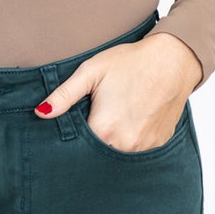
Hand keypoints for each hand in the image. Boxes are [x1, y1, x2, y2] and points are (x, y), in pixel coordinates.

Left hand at [34, 29, 201, 150]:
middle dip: (92, 143)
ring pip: (119, 153)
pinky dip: (132, 140)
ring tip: (116, 117)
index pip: (78, 149)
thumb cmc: (131, 62)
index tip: (74, 129)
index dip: (73, 140)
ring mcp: (145, 146)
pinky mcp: (159, 143)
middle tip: (98, 118)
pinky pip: (138, 149)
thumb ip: (64, 95)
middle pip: (98, 154)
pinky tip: (133, 120)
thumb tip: (41, 113)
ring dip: (113, 142)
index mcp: (104, 129)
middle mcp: (125, 144)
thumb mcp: (91, 72)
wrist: (174, 59)